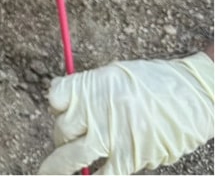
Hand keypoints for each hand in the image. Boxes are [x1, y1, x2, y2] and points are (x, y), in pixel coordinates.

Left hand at [38, 52, 214, 174]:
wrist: (193, 95)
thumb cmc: (157, 82)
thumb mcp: (117, 75)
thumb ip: (92, 90)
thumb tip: (70, 107)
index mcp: (91, 86)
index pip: (55, 97)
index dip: (56, 106)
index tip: (59, 110)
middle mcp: (94, 110)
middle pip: (61, 128)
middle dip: (60, 137)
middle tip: (63, 141)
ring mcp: (109, 136)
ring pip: (71, 156)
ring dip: (58, 166)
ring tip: (47, 173)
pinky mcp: (127, 157)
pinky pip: (102, 174)